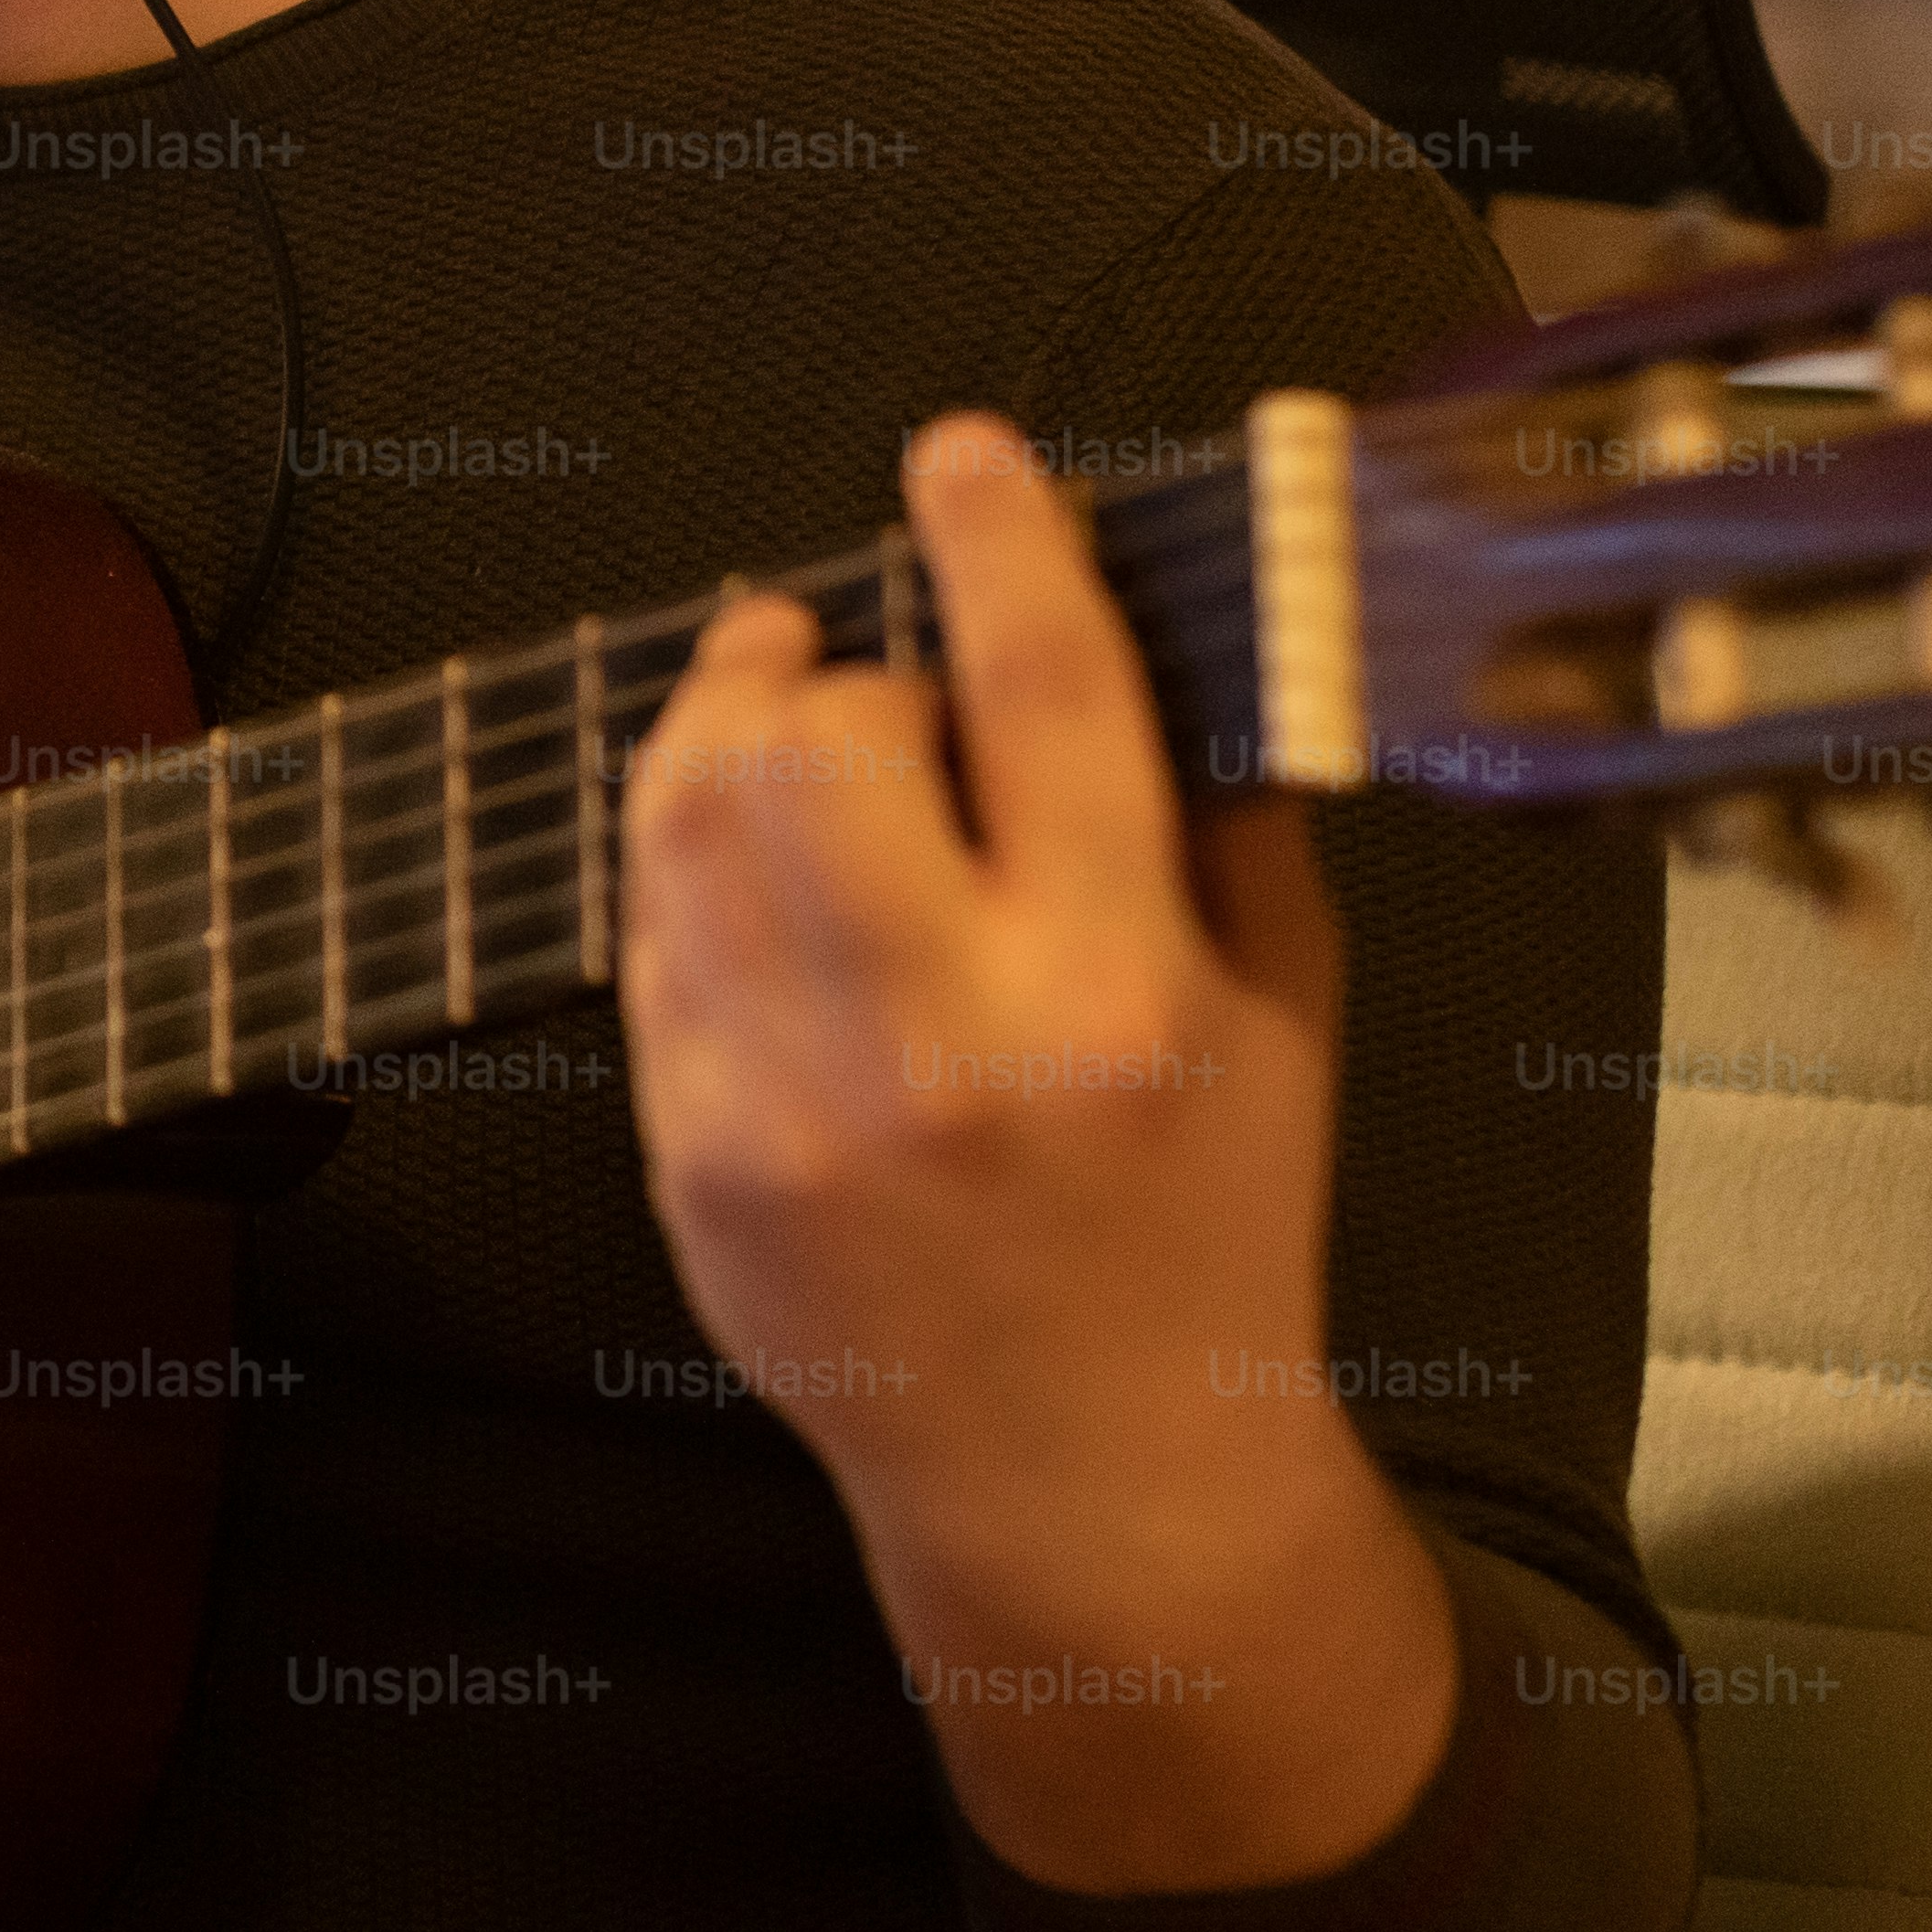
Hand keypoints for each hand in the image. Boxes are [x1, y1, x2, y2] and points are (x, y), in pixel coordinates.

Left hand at [611, 413, 1455, 1891]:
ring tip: (774, 710)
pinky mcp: (691, 1155)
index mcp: (1122, 995)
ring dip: (724, 730)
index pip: (1047, 699)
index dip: (1000, 541)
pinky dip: (687, 870)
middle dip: (840, 670)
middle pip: (825, 743)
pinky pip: (650, 943)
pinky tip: (743, 869)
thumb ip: (1228, 824)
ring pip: (690, 822)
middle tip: (863, 667)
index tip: (965, 457)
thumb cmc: (1205, 1231)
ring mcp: (796, 1106)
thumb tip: (1161, 626)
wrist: (1088, 1473)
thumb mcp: (1281, 1020)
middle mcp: (950, 1043)